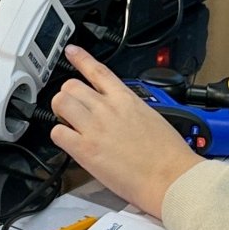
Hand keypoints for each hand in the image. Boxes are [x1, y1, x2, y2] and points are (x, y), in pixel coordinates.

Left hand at [49, 46, 202, 215]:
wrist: (171, 178)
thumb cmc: (168, 155)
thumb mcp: (151, 118)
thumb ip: (129, 110)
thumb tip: (119, 114)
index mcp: (126, 99)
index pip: (97, 71)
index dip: (81, 58)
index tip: (71, 52)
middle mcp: (107, 109)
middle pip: (71, 86)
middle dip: (68, 96)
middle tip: (73, 109)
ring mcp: (94, 127)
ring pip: (60, 103)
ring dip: (60, 112)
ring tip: (69, 123)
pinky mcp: (85, 149)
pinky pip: (57, 133)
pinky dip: (59, 136)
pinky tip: (69, 142)